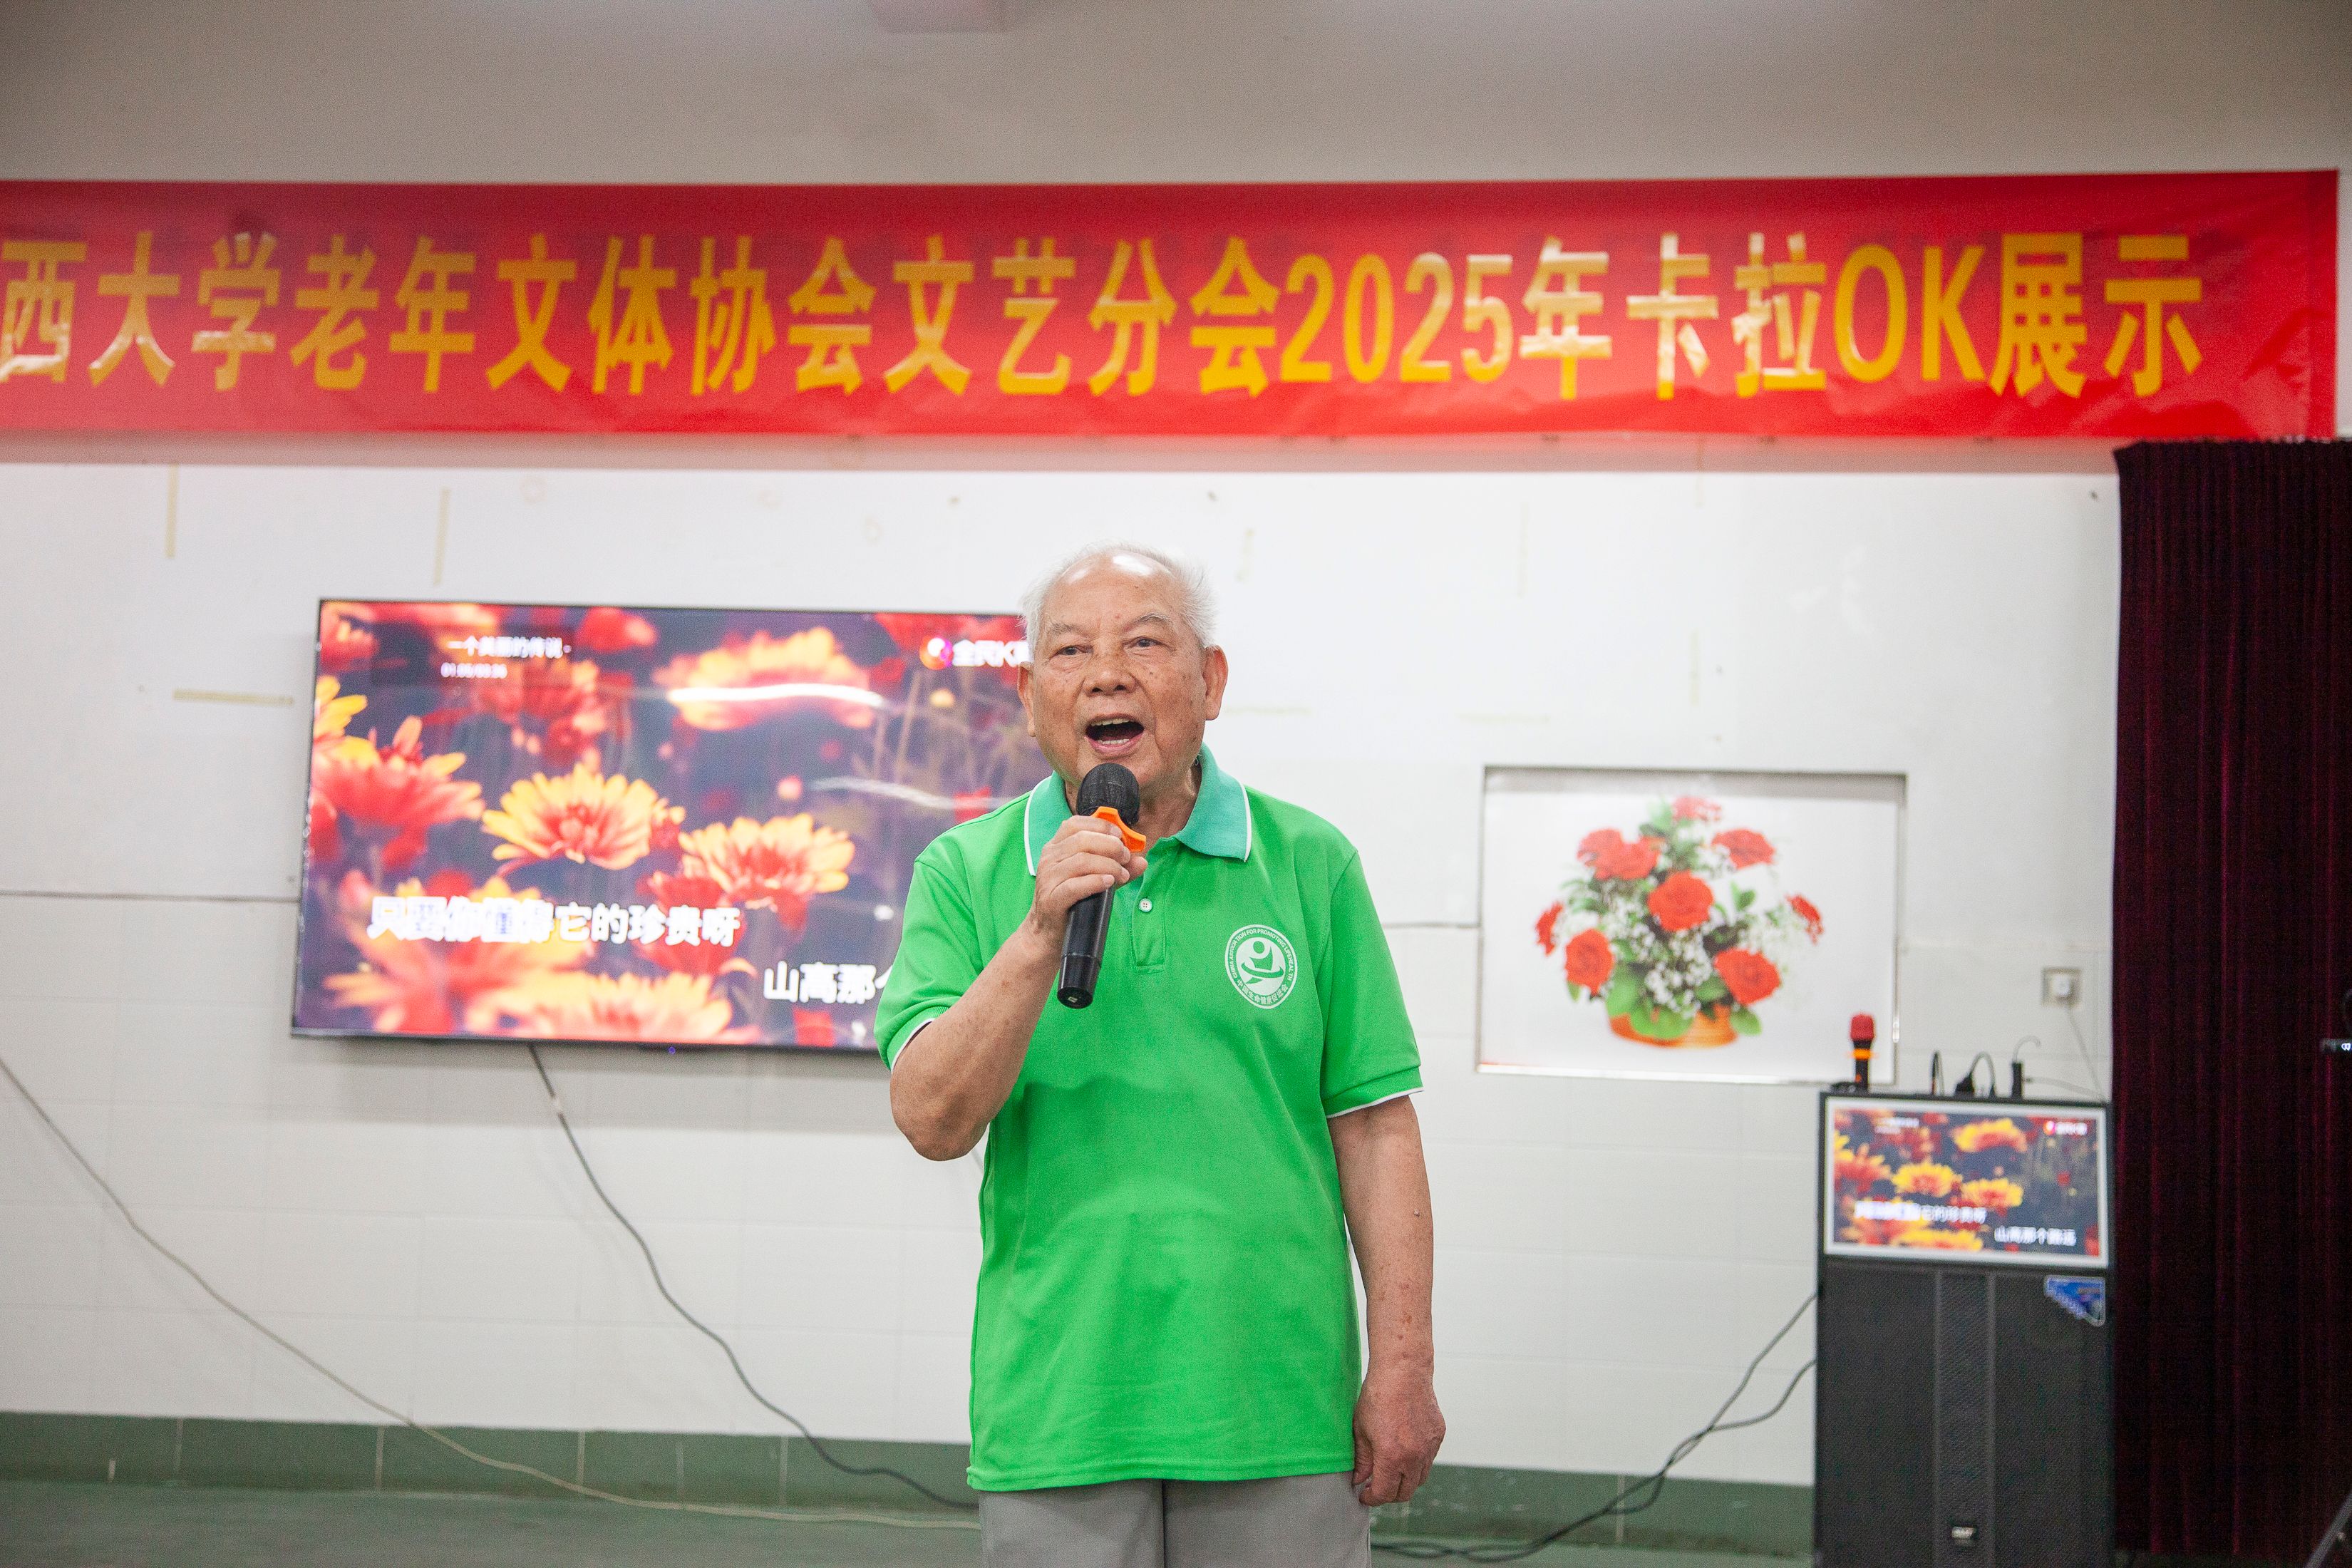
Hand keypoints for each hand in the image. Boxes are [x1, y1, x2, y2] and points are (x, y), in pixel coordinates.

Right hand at [1021, 813, 1144, 950]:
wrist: (1048, 933)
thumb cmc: (1071, 901)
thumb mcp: (1093, 878)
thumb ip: (1116, 868)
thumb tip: (1141, 861)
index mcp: (1056, 847)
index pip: (1075, 824)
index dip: (1100, 826)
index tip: (1120, 836)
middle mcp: (1049, 859)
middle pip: (1082, 840)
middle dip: (1110, 846)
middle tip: (1125, 858)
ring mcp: (1048, 878)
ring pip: (1081, 861)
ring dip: (1108, 865)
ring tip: (1122, 875)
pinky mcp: (1052, 899)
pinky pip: (1074, 885)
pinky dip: (1095, 881)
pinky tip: (1109, 883)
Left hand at [1352, 1361, 1443, 1505]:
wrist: (1403, 1370)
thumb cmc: (1378, 1395)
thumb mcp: (1361, 1429)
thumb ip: (1362, 1459)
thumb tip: (1360, 1479)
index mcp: (1392, 1457)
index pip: (1384, 1493)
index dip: (1371, 1498)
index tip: (1364, 1495)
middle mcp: (1414, 1457)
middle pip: (1405, 1493)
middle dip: (1388, 1494)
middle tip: (1375, 1486)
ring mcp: (1429, 1447)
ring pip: (1420, 1479)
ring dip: (1405, 1481)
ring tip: (1390, 1470)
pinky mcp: (1438, 1436)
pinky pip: (1428, 1460)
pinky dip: (1417, 1463)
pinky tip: (1404, 1450)